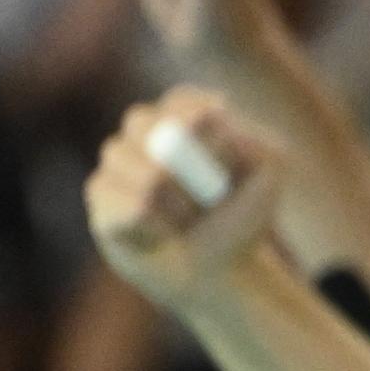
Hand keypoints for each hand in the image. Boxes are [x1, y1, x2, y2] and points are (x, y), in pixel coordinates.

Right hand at [85, 89, 285, 310]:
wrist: (220, 268)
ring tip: (186, 220)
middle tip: (209, 195)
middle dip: (185, 166)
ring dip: (176, 204)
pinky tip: (161, 236)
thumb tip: (213, 116)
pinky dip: (154, 227)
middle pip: (144, 124)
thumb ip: (253, 139)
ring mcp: (117, 162)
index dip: (202, 127)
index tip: (229, 158)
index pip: (182, 102)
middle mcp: (144, 132)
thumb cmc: (243, 214)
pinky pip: (126, 205)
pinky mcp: (100, 199)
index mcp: (184, 115)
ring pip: (137, 169)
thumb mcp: (269, 172)